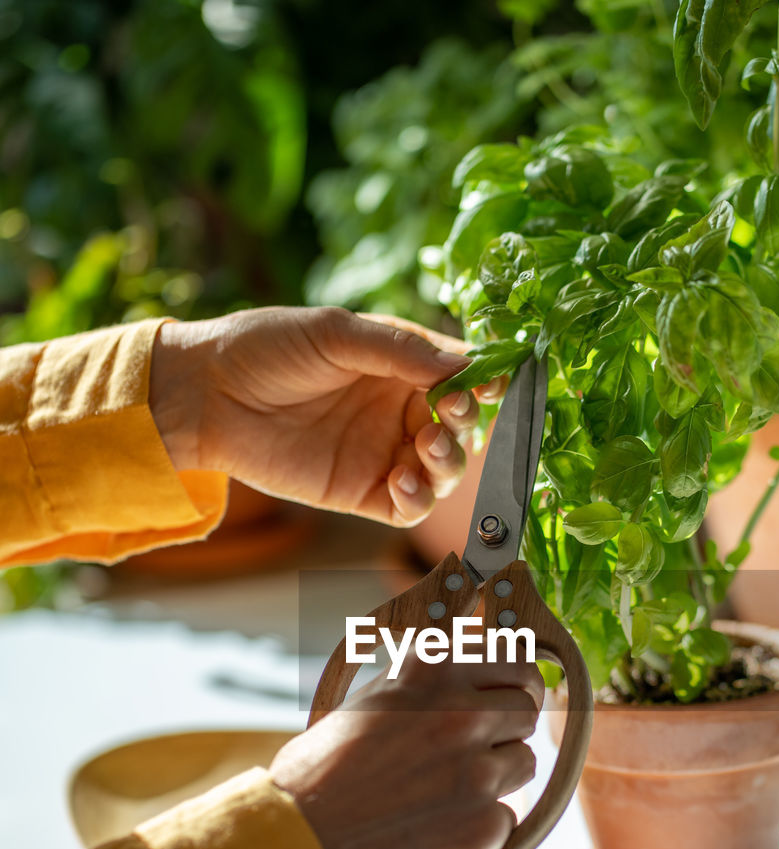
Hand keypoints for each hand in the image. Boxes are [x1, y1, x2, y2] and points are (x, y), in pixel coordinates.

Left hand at [150, 305, 503, 526]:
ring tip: (427, 448)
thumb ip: (399, 350)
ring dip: (448, 462)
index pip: (458, 376)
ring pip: (442, 469)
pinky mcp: (361, 492)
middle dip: (465, 423)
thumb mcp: (335, 334)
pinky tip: (402, 483)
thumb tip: (464, 365)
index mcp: (399, 364)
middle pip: (460, 426)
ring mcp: (382, 453)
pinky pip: (407, 506)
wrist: (207, 396)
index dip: (481, 382)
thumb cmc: (266, 348)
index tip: (492, 383)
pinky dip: (417, 499)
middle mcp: (398, 410)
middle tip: (448, 415)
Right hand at [269, 654, 544, 848]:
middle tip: (475, 749)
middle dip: (507, 728)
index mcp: (434, 670)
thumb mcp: (371, 699)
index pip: (515, 660)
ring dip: (498, 776)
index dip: (513, 682)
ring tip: (444, 792)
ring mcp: (479, 770)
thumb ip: (427, 683)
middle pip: (527, 708)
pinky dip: (481, 826)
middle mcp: (463, 713)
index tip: (506, 695)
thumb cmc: (320, 771)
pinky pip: (508, 817)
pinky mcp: (486, 826)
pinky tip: (436, 828)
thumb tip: (472, 674)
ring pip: (524, 762)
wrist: (299, 841)